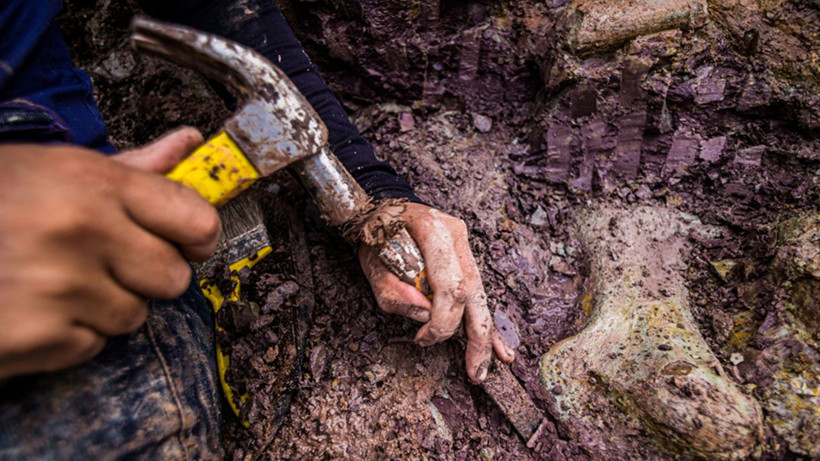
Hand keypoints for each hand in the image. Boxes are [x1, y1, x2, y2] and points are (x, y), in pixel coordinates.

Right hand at [0, 127, 219, 378]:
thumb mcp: (54, 168)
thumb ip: (130, 167)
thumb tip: (189, 145)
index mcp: (91, 182)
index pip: (196, 219)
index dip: (197, 235)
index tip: (186, 239)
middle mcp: (81, 231)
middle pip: (174, 276)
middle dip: (145, 273)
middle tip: (102, 259)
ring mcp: (60, 287)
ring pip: (135, 315)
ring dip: (104, 306)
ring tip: (54, 281)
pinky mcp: (39, 337)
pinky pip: (93, 345)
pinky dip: (69, 335)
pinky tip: (32, 307)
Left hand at [358, 202, 514, 382]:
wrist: (380, 208)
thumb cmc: (373, 236)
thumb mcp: (372, 264)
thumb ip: (394, 291)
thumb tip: (425, 317)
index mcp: (433, 230)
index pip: (451, 286)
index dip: (443, 321)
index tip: (423, 339)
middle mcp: (456, 235)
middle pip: (473, 292)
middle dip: (476, 336)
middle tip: (474, 372)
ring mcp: (464, 244)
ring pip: (480, 294)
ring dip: (483, 334)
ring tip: (487, 366)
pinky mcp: (465, 256)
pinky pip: (477, 292)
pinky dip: (483, 321)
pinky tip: (500, 348)